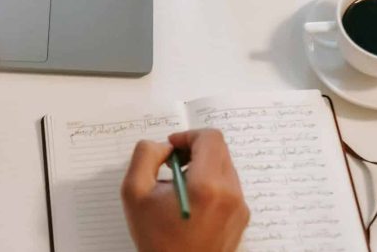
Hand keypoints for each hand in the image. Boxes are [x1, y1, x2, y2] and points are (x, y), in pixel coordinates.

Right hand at [121, 129, 249, 251]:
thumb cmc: (156, 240)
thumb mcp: (134, 193)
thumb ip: (145, 157)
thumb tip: (162, 146)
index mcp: (207, 185)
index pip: (210, 138)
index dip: (188, 135)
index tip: (171, 148)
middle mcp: (230, 194)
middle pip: (219, 150)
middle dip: (194, 150)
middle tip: (172, 166)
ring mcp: (240, 207)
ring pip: (225, 167)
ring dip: (203, 167)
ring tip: (179, 188)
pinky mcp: (242, 217)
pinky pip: (229, 187)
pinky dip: (211, 184)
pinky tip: (191, 202)